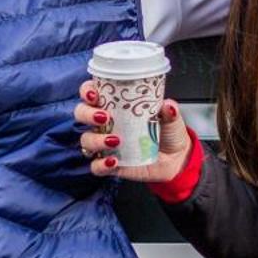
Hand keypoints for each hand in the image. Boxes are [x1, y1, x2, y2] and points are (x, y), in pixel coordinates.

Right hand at [72, 79, 192, 183]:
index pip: (92, 93)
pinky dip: (101, 164)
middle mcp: (106, 123)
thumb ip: (169, 110)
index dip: (87, 91)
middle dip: (87, 114)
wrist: (176, 158)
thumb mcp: (171, 118)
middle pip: (81, 114)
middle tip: (104, 117)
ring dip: (96, 139)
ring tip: (116, 141)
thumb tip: (167, 105)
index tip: (93, 93)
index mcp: (116, 106)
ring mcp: (105, 144)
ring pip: (86, 140)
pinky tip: (114, 161)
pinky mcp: (110, 164)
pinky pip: (96, 166)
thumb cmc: (167, 132)